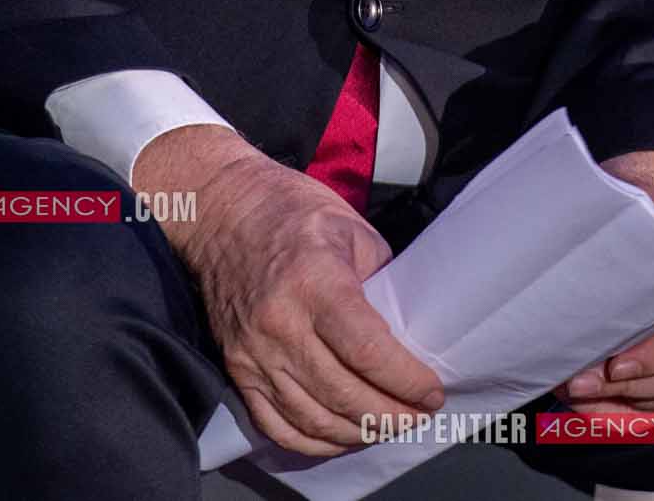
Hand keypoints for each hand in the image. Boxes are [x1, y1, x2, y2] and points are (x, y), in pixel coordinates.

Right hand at [131, 125, 443, 458]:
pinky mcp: (236, 369)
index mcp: (315, 282)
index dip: (406, 381)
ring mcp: (254, 353)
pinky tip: (341, 436)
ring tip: (388, 427)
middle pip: (343, 394)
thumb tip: (408, 327)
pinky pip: (276, 426)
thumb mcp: (351, 228)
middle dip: (390, 415)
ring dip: (357, 433)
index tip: (432, 392)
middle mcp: (281, 324)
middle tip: (419, 415)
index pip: (367, 352)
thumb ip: (379, 279)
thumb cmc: (292, 211)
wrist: (221, 211)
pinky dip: (313, 442)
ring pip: (313, 419)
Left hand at [553, 149, 653, 414]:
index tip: (614, 364)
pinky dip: (618, 412)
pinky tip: (584, 404)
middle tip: (577, 381)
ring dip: (615, 402)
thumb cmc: (652, 214)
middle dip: (626, 386)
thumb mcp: (651, 212)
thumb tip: (600, 276)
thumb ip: (640, 243)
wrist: (653, 217)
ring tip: (571, 389)